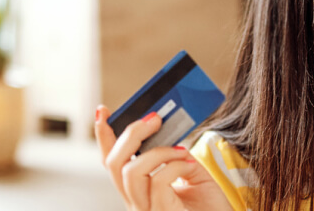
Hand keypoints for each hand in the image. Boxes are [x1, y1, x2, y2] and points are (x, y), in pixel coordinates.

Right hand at [94, 106, 232, 210]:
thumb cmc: (211, 206)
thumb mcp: (190, 172)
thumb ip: (175, 155)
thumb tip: (167, 132)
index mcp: (139, 192)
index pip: (112, 162)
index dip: (103, 136)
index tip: (103, 111)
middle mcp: (136, 202)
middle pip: (114, 163)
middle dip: (130, 134)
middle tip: (154, 119)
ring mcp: (146, 210)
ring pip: (130, 172)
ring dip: (156, 151)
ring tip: (180, 150)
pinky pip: (157, 182)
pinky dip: (173, 165)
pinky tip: (190, 165)